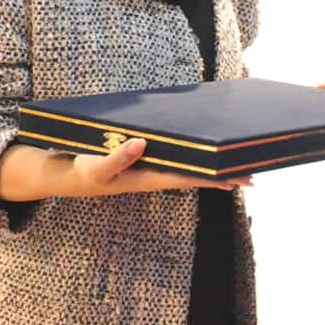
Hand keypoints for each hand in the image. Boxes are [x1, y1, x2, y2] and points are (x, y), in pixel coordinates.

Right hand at [66, 138, 249, 196]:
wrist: (72, 176)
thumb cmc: (85, 172)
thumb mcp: (97, 167)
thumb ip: (118, 157)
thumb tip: (143, 144)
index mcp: (148, 179)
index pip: (187, 179)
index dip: (211, 180)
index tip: (236, 181)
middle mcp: (156, 175)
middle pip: (196, 177)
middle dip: (222, 178)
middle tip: (253, 178)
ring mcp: (154, 169)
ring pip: (190, 170)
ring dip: (213, 169)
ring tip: (239, 169)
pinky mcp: (149, 161)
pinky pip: (178, 160)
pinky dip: (196, 158)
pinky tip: (208, 155)